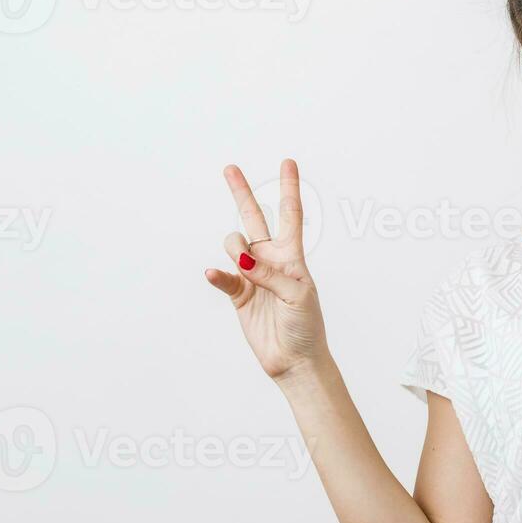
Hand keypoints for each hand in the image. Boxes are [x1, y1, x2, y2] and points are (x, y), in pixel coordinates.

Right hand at [204, 158, 327, 382]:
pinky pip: (222, 276)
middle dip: (242, 193)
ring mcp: (252, 276)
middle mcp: (270, 260)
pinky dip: (217, 274)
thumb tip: (244, 260)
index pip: (290, 215)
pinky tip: (215, 274)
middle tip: (230, 168)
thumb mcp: (299, 296)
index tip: (288, 162)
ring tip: (244, 267)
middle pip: (254, 218)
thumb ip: (272, 274)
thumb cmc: (306, 326)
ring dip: (235, 248)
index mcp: (292, 256)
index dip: (289, 188)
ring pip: (235, 245)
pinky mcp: (238, 295)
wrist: (295, 359)